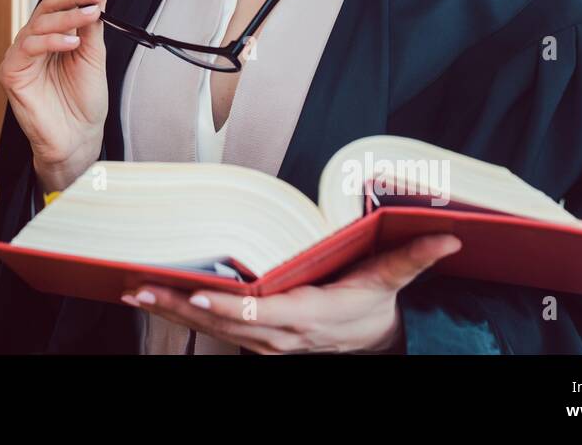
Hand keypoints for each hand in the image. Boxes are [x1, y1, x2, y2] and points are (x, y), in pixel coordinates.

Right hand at [0, 0, 115, 191]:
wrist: (78, 138)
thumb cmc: (83, 102)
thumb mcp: (94, 55)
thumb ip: (94, 22)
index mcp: (54, 33)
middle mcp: (36, 40)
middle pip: (49, 4)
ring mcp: (22, 55)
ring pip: (39, 21)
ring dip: (68, 14)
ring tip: (91, 14)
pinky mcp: (12, 72)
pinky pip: (28, 47)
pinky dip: (51, 40)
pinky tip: (72, 42)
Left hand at [120, 234, 462, 353]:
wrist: (374, 344)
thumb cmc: (375, 308)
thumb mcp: (392, 283)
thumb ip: (413, 258)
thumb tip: (447, 237)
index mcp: (308, 316)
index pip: (259, 313)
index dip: (226, 305)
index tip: (197, 292)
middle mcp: (279, 335)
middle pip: (223, 323)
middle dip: (181, 305)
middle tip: (141, 284)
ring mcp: (265, 343)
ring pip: (212, 329)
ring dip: (173, 309)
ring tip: (135, 288)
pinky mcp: (255, 342)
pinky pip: (214, 330)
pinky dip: (184, 313)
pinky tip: (157, 295)